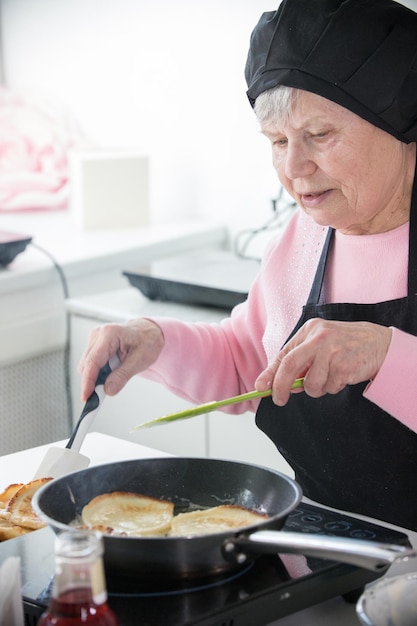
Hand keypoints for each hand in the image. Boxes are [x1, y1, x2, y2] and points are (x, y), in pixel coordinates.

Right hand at [78, 318, 164, 400]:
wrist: (150, 331)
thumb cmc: (148, 341)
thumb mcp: (140, 360)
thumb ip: (123, 375)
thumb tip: (108, 390)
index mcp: (110, 334)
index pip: (93, 361)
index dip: (88, 381)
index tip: (86, 396)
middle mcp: (99, 333)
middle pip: (87, 364)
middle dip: (92, 382)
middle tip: (101, 397)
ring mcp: (95, 337)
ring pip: (87, 364)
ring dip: (96, 376)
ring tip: (115, 378)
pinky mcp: (95, 343)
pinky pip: (91, 362)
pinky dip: (99, 371)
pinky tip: (112, 372)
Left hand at [255, 318, 391, 404]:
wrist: (379, 343)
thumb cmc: (344, 345)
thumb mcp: (319, 344)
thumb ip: (300, 360)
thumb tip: (278, 384)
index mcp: (309, 330)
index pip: (284, 354)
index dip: (270, 373)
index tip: (260, 387)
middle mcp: (319, 338)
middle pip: (290, 365)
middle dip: (281, 386)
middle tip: (279, 400)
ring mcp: (333, 352)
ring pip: (311, 384)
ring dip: (316, 389)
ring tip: (328, 378)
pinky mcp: (345, 366)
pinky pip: (329, 388)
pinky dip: (332, 388)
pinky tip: (341, 375)